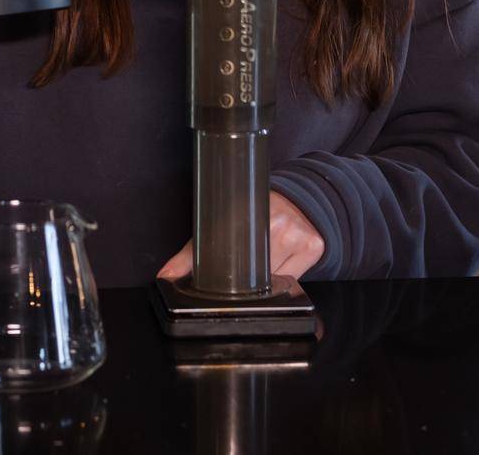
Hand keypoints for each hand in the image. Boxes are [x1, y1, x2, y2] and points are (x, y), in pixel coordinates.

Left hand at [157, 191, 325, 280]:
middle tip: (241, 270)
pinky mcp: (313, 247)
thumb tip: (166, 275)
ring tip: (260, 263)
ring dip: (263, 282)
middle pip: (252, 273)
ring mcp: (297, 236)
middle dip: (244, 279)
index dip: (222, 271)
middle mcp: (275, 223)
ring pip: (272, 280)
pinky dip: (282, 280)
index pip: (228, 251)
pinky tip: (280, 264)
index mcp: (247, 212)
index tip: (216, 281)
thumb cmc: (258, 210)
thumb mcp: (224, 220)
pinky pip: (291, 280)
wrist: (300, 197)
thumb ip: (192, 251)